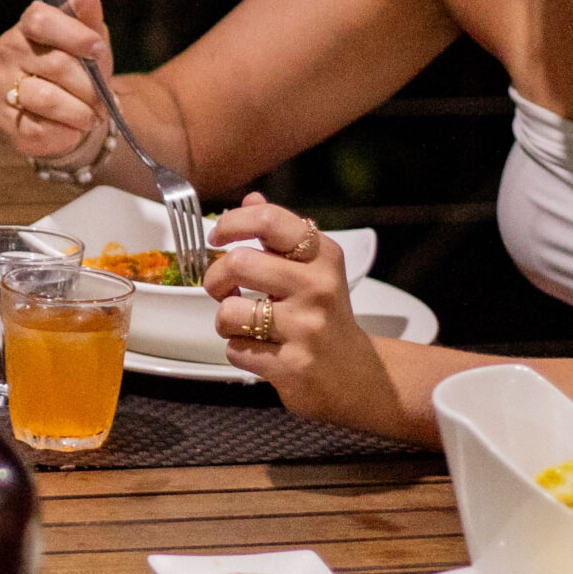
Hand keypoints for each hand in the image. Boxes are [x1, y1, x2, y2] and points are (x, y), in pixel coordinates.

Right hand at [0, 0, 113, 164]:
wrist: (76, 113)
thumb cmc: (82, 68)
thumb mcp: (91, 38)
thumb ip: (88, 14)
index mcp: (27, 28)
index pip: (39, 19)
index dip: (72, 34)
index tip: (98, 48)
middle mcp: (9, 54)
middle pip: (54, 64)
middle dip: (89, 84)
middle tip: (105, 98)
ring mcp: (4, 89)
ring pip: (47, 99)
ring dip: (81, 111)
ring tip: (94, 116)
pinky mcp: (8, 123)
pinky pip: (39, 129)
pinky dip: (66, 131)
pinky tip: (75, 129)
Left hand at [206, 193, 406, 436]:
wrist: (357, 375)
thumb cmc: (325, 316)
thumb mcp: (313, 270)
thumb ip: (280, 235)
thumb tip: (250, 198)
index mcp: (322, 257)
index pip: (269, 220)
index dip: (231, 223)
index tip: (217, 236)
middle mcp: (318, 287)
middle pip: (238, 263)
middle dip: (215, 278)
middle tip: (222, 289)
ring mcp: (306, 328)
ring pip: (229, 313)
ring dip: (224, 321)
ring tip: (242, 325)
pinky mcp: (293, 365)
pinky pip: (235, 350)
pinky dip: (238, 351)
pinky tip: (260, 351)